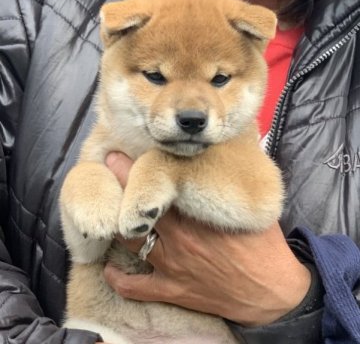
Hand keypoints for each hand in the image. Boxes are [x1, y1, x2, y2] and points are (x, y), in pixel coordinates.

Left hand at [104, 152, 310, 326]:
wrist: (273, 292)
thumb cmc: (263, 245)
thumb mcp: (249, 207)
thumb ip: (230, 184)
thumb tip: (222, 157)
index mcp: (196, 215)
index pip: (155, 186)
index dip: (130, 169)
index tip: (116, 155)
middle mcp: (177, 238)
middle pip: (135, 210)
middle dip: (117, 190)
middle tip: (104, 175)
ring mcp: (172, 266)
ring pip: (131, 243)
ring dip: (117, 228)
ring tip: (106, 215)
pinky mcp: (173, 289)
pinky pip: (136, 287)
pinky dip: (119, 279)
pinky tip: (109, 269)